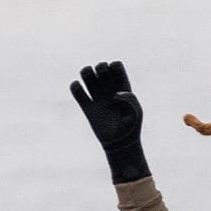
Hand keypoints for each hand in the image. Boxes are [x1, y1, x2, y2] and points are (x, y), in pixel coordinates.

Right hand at [69, 61, 149, 182]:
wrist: (120, 144)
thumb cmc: (131, 128)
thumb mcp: (136, 112)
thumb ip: (129, 99)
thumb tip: (113, 95)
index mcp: (123, 89)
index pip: (116, 67)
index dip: (114, 66)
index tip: (116, 77)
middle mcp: (109, 91)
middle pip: (101, 68)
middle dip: (100, 67)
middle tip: (103, 77)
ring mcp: (97, 98)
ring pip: (88, 76)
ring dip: (86, 71)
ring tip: (88, 76)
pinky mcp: (87, 107)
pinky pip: (76, 91)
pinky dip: (74, 86)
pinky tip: (78, 87)